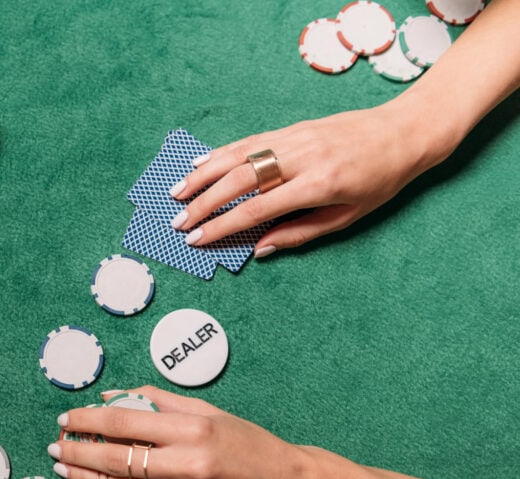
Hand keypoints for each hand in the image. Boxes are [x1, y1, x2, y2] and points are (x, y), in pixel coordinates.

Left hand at [49, 386, 333, 478]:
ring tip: (64, 465)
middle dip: (78, 451)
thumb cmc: (248, 441)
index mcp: (194, 430)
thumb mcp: (207, 410)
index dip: (89, 421)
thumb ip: (156, 400)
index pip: (125, 423)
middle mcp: (189, 466)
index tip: (67, 418)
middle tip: (55, 445)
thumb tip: (110, 397)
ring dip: (87, 476)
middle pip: (116, 459)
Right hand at [171, 100, 451, 256]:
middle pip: (238, 182)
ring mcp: (294, 138)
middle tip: (178, 223)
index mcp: (317, 185)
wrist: (404, 132)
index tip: (197, 239)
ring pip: (237, 157)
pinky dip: (221, 153)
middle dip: (203, 204)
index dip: (222, 226)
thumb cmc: (381, 180)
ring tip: (176, 193)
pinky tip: (201, 164)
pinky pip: (249, 141)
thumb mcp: (348, 217)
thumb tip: (261, 249)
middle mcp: (301, 158)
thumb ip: (301, 233)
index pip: (257, 209)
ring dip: (202, 175)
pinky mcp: (292, 128)